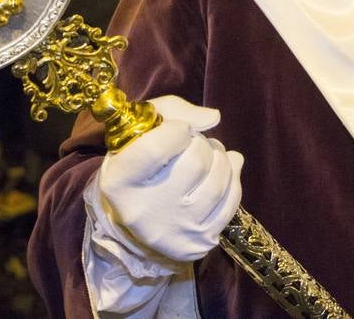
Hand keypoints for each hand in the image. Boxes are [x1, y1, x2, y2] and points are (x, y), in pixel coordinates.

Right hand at [96, 95, 243, 262]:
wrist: (141, 213)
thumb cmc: (142, 159)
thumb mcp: (143, 129)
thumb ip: (174, 111)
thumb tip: (213, 118)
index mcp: (120, 181)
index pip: (156, 148)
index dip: (178, 130)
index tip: (180, 129)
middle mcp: (143, 212)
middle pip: (195, 162)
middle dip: (203, 144)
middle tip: (195, 143)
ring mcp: (173, 231)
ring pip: (218, 182)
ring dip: (222, 159)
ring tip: (210, 154)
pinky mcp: (198, 241)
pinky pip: (231, 202)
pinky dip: (233, 179)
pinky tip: (223, 171)